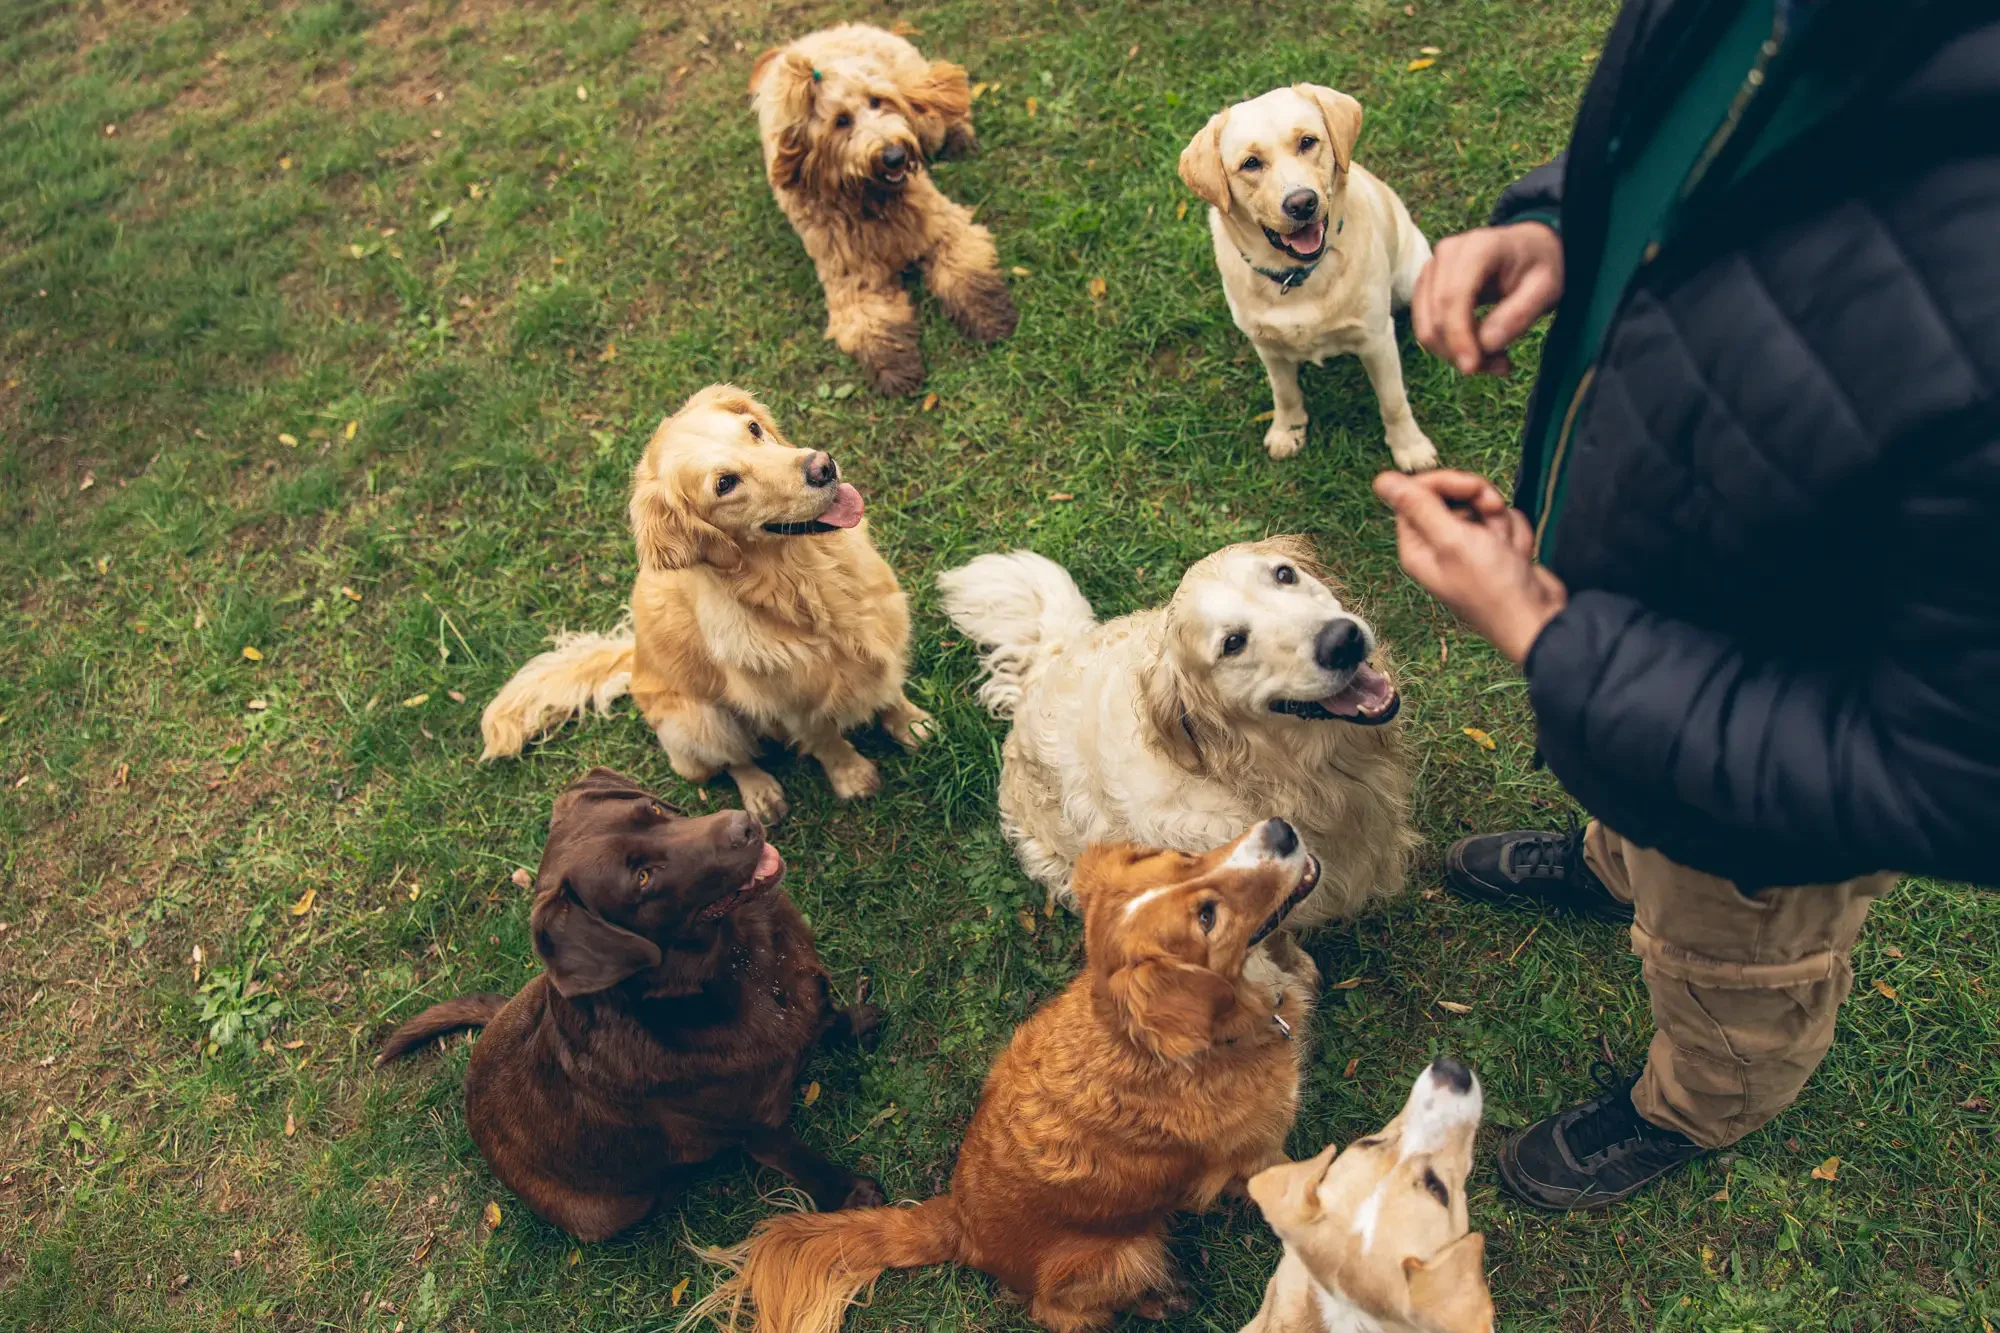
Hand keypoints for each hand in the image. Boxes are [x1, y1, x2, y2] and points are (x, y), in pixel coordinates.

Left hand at [1373, 469, 1568, 664]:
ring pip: (1482, 506)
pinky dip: (1515, 534)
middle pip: (1452, 496)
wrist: (1538, 617)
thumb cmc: (1493, 586)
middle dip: (1480, 502)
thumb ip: (1418, 506)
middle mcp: (1438, 545)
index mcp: (1418, 546)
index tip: (1472, 487)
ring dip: (1501, 522)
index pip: (1417, 493)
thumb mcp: (1452, 540)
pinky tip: (1517, 557)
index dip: (1446, 483)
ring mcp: (1467, 547)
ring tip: (1507, 549)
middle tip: (1493, 514)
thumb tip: (1381, 480)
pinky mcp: (1494, 548)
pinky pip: (1504, 521)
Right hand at [1412, 222, 1563, 375]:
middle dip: (1461, 351)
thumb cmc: (1541, 264)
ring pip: (1427, 326)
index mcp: (1478, 248)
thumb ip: (1519, 315)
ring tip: (1496, 361)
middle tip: (1501, 367)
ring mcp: (1432, 268)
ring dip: (1455, 353)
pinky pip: (1427, 325)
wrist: (1530, 246)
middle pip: (1436, 316)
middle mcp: (1446, 253)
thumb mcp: (1546, 288)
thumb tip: (1486, 344)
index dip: (1458, 337)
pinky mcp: (1427, 285)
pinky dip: (1450, 346)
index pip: (1453, 298)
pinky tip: (1480, 350)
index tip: (1472, 368)